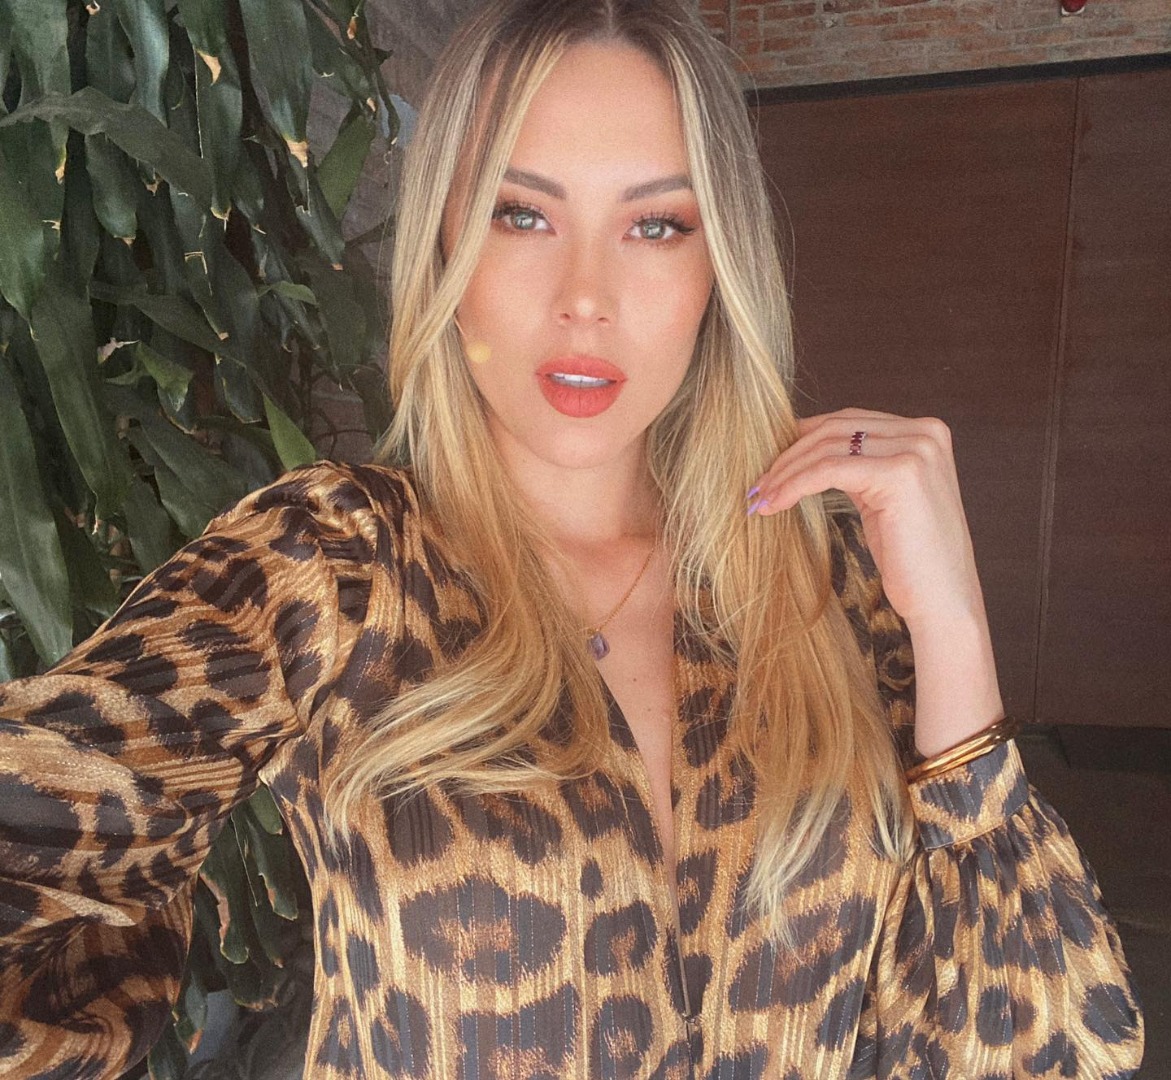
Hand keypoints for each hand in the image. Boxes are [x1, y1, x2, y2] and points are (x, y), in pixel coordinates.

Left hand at [749, 408, 1003, 754]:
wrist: (943, 602)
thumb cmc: (910, 558)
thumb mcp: (880, 498)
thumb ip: (857, 466)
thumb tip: (802, 450)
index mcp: (924, 432)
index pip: (848, 422)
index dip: (803, 441)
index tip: (770, 466)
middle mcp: (924, 433)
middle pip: (835, 429)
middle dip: (788, 456)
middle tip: (756, 485)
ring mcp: (916, 449)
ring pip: (826, 449)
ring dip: (784, 473)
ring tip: (758, 498)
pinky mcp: (900, 473)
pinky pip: (828, 471)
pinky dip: (794, 486)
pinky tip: (773, 505)